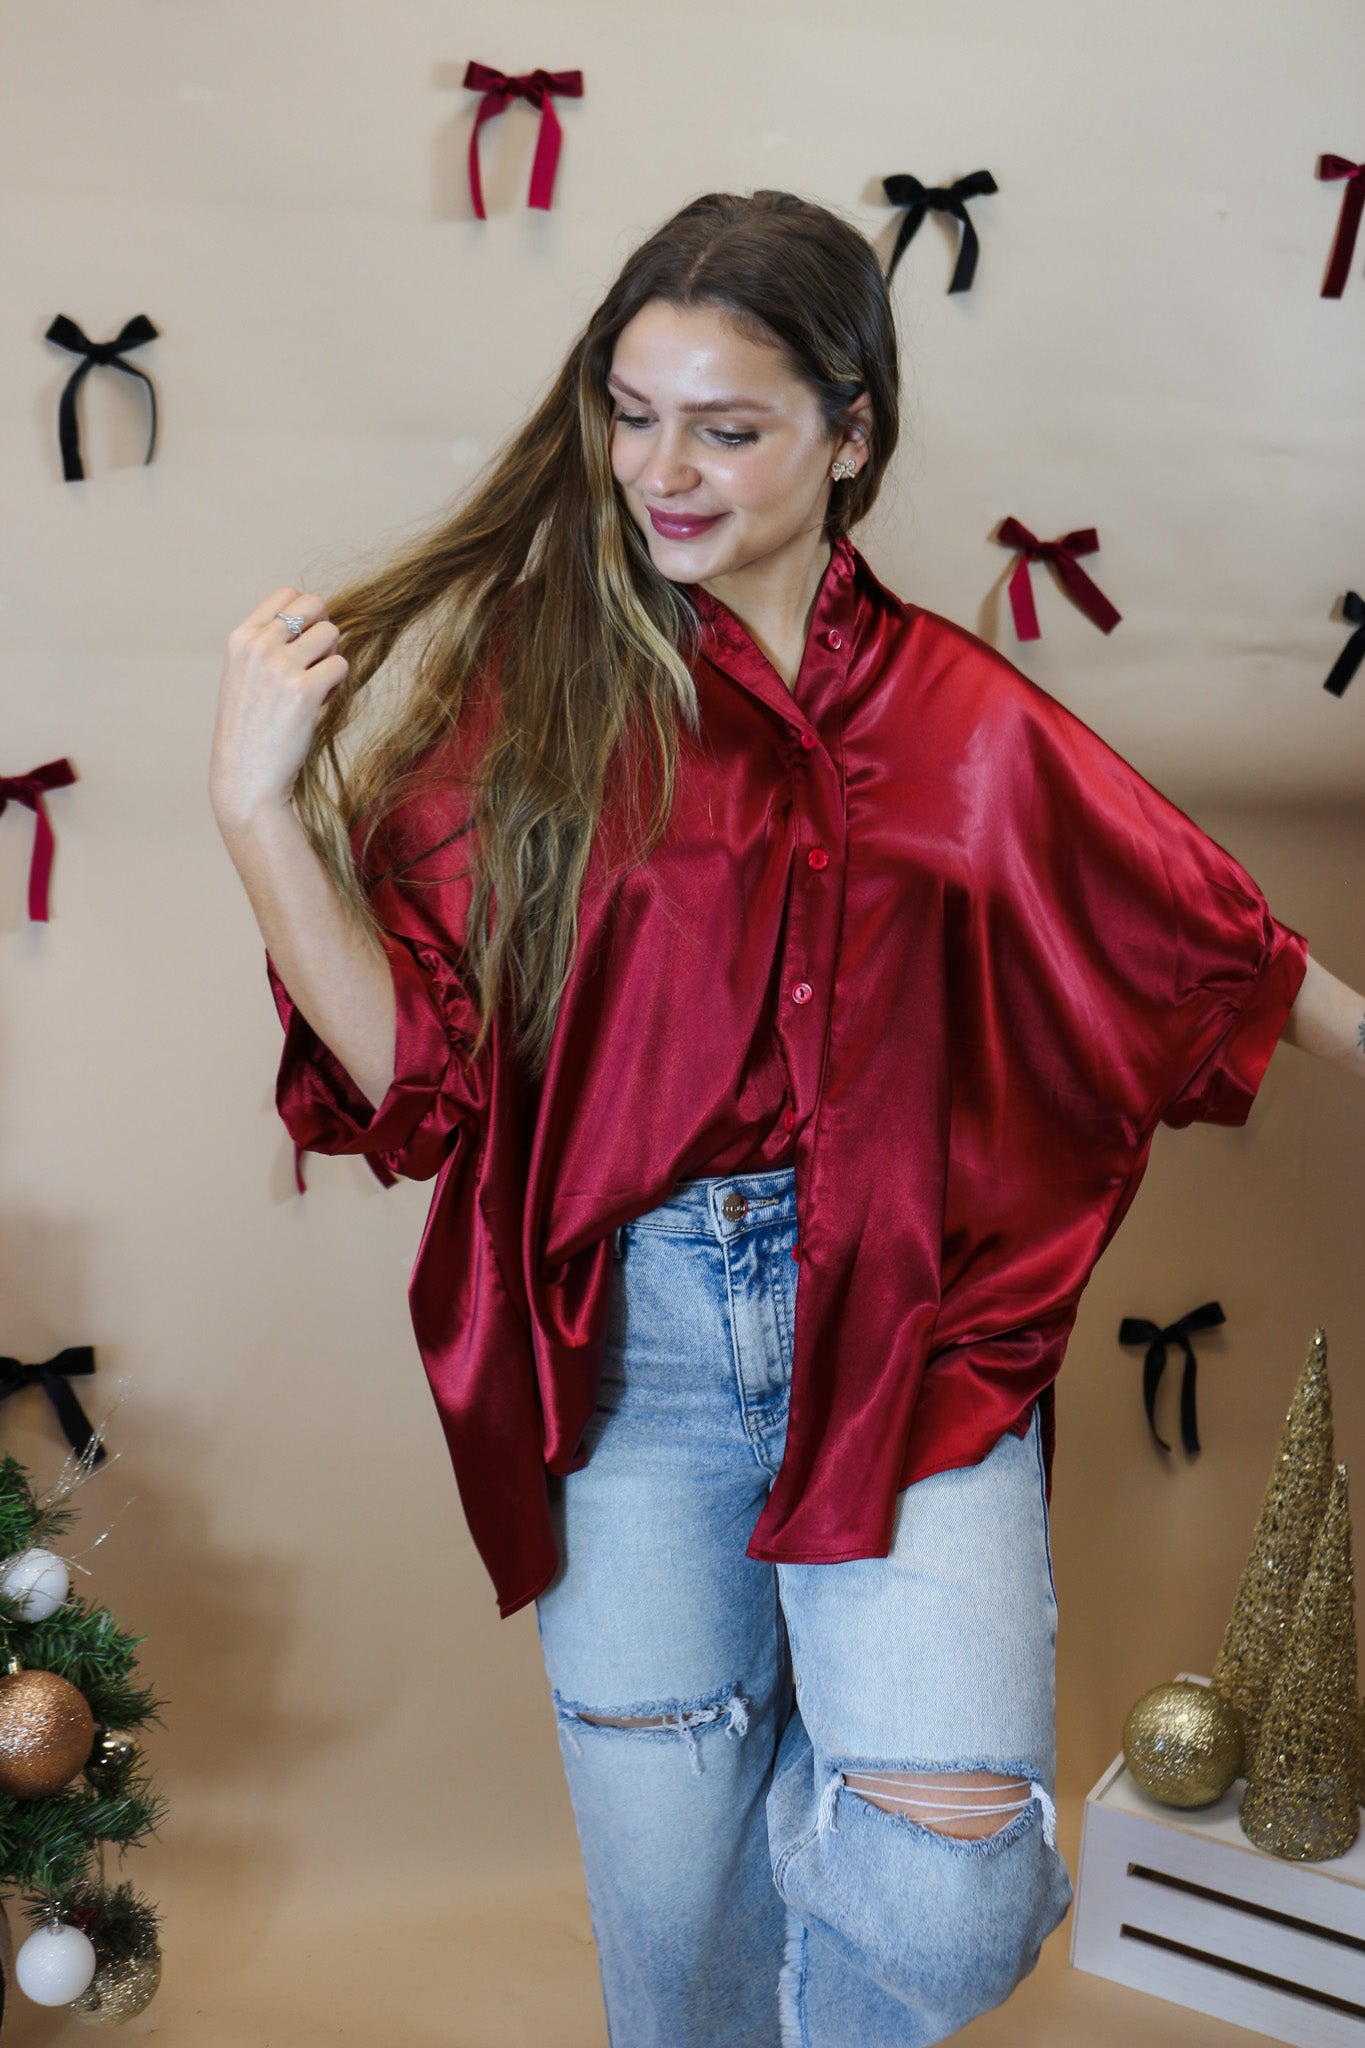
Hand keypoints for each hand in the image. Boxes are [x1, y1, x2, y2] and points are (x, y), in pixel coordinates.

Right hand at [209, 587, 347, 836]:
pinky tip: (321, 705)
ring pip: (332, 633)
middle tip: (315, 664)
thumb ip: (268, 647)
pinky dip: (338, 685)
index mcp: (241, 639)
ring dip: (332, 659)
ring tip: (316, 688)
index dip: (305, 616)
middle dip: (323, 631)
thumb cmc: (250, 733)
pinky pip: (341, 666)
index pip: (287, 594)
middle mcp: (258, 646)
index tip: (300, 645)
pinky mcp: (304, 691)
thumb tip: (317, 621)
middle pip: (315, 605)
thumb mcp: (244, 678)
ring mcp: (280, 666)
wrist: (246, 780)